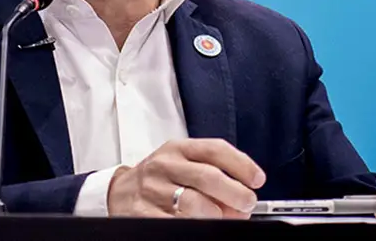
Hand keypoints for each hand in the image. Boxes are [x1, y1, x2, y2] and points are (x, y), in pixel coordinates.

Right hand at [107, 138, 265, 218]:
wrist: (119, 192)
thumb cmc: (159, 178)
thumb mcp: (182, 166)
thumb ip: (213, 177)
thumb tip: (241, 204)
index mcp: (178, 149)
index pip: (214, 149)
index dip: (241, 164)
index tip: (257, 179)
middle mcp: (165, 165)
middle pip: (208, 176)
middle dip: (235, 193)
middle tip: (247, 203)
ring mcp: (153, 189)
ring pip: (193, 203)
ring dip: (216, 215)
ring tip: (220, 218)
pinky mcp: (142, 212)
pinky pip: (175, 223)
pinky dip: (193, 226)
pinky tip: (199, 226)